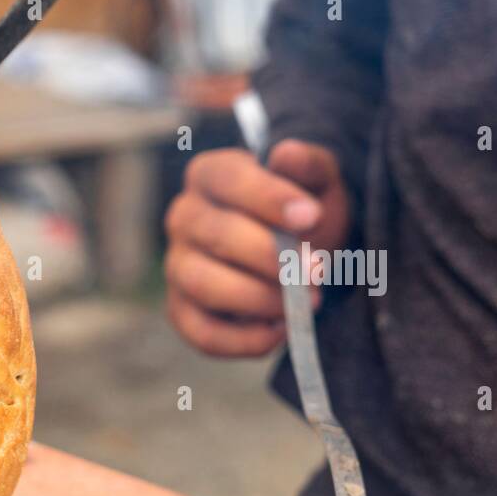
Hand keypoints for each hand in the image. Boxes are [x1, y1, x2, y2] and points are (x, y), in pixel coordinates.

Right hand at [163, 140, 350, 356]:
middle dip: (272, 257)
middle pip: (216, 235)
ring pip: (204, 285)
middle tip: (316, 271)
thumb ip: (308, 166)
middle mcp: (183, 218)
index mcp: (210, 176)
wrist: (303, 252)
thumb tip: (285, 155)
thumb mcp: (319, 182)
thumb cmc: (305, 213)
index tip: (311, 217)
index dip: (268, 198)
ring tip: (304, 302)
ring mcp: (177, 266)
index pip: (228, 179)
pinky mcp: (182, 311)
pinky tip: (281, 330)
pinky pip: (203, 333)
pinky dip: (244, 340)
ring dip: (260, 299)